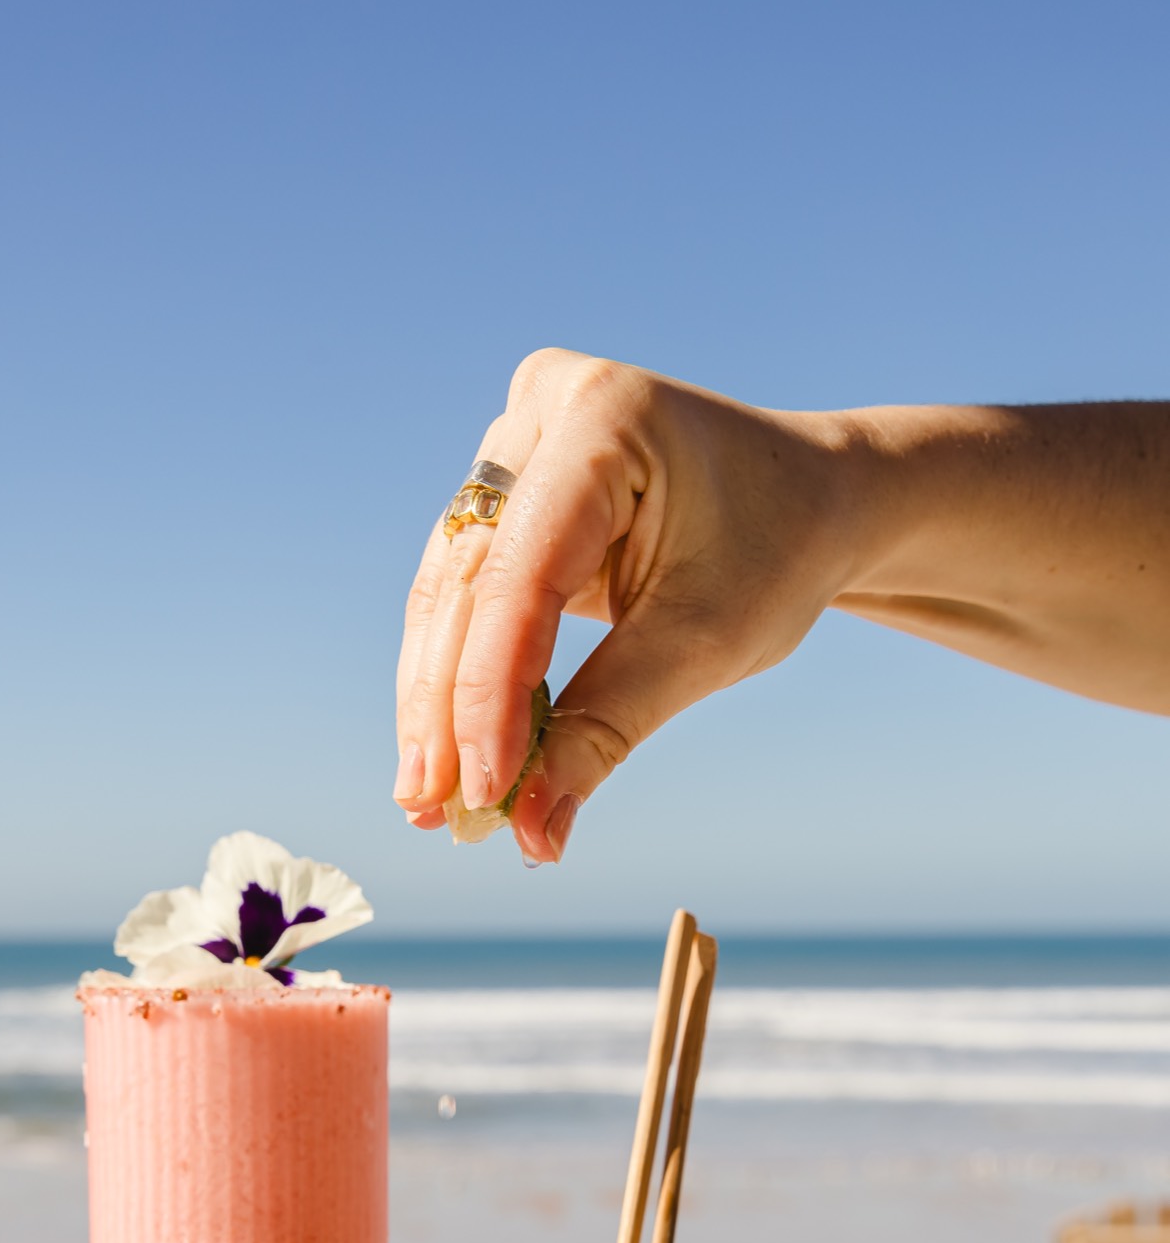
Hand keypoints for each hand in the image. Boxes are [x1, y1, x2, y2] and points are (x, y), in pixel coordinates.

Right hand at [393, 348, 856, 861]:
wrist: (814, 501)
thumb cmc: (777, 554)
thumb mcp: (703, 644)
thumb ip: (607, 727)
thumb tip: (532, 830)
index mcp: (601, 418)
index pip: (519, 576)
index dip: (489, 693)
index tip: (482, 791)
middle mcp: (540, 412)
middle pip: (466, 584)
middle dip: (448, 709)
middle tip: (431, 809)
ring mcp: (516, 446)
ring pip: (449, 595)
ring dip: (436, 705)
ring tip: (427, 802)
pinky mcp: (508, 495)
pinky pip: (465, 597)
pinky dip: (461, 681)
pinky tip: (449, 760)